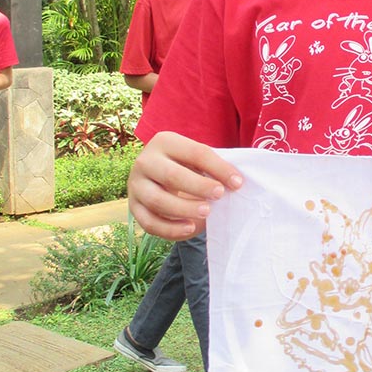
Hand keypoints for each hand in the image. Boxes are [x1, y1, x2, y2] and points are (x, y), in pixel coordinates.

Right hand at [128, 131, 242, 239]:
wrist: (155, 175)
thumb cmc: (185, 166)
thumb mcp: (196, 159)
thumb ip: (213, 167)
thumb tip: (236, 183)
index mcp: (165, 141)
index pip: (195, 153)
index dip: (219, 168)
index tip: (238, 183)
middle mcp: (145, 161)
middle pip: (171, 175)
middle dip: (198, 187)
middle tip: (219, 195)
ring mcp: (135, 185)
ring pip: (157, 200)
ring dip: (184, 209)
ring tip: (207, 213)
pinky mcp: (133, 207)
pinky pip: (150, 223)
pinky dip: (170, 229)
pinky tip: (190, 228)